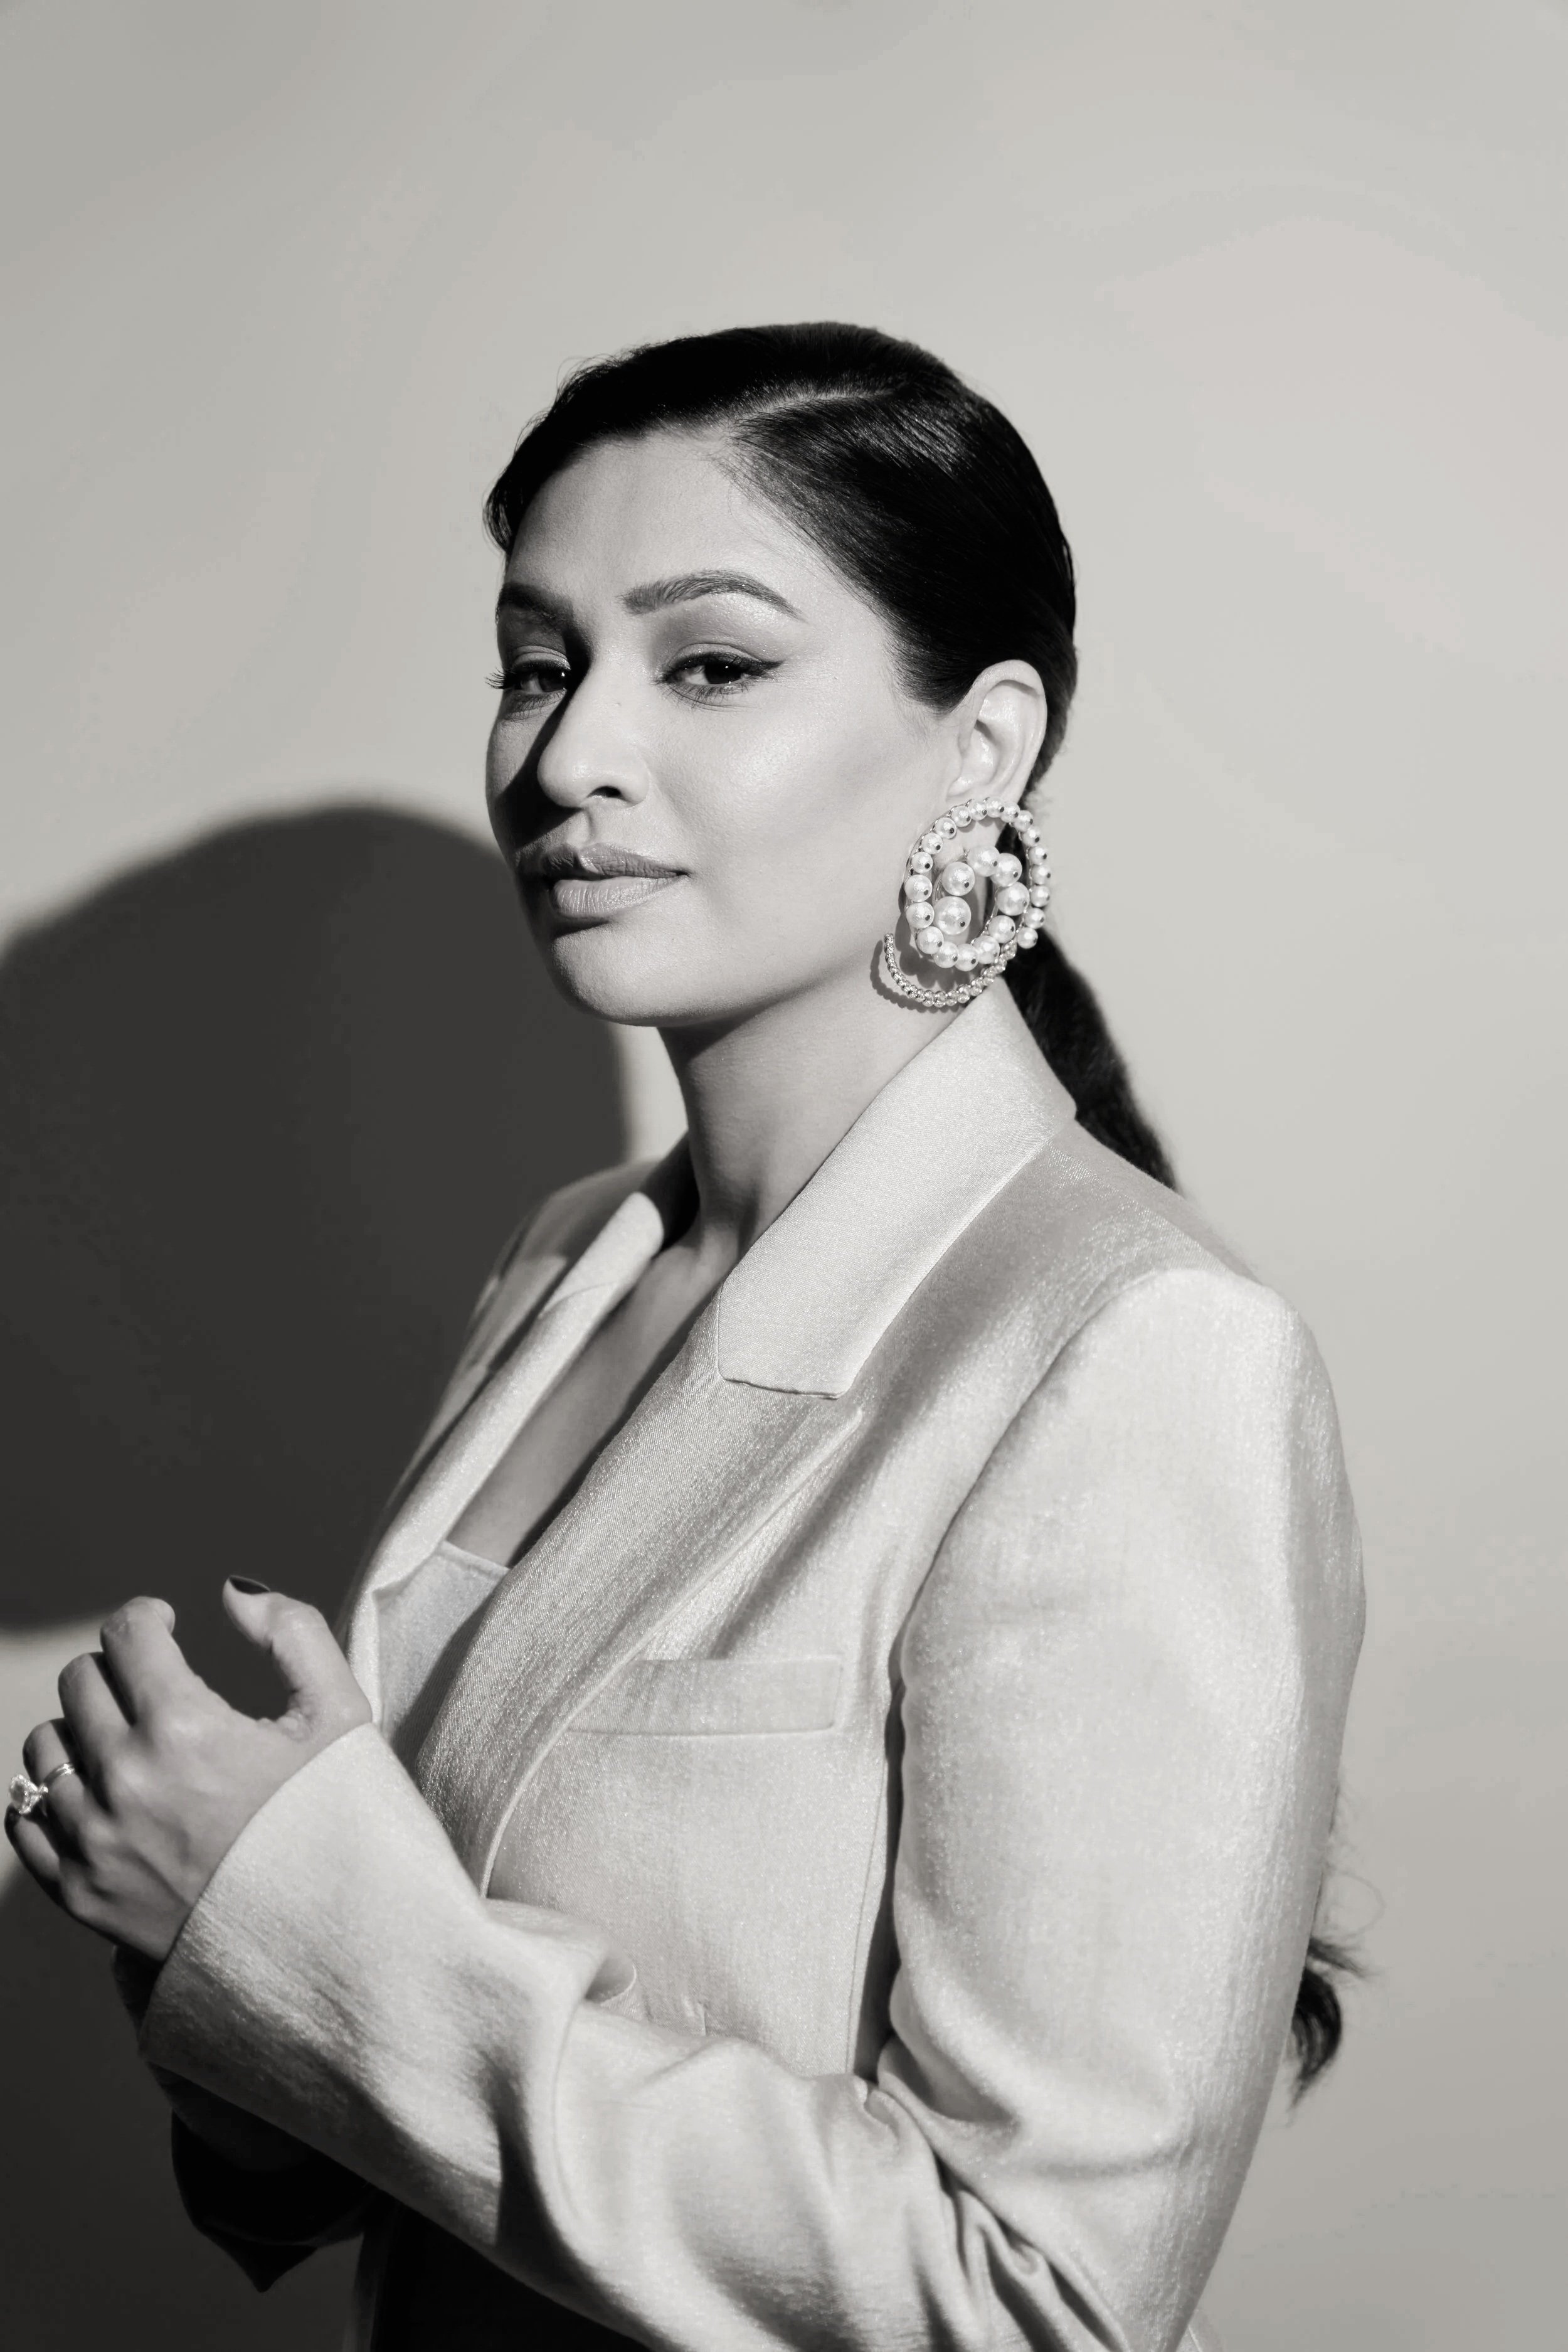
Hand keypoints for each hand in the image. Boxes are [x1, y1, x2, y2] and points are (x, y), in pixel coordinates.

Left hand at [5, 1582, 370, 1963]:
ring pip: (43, 1748)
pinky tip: (95, 1794)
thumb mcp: (341, 1716)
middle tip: (155, 1687)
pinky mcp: (78, 1894)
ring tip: (127, 1743)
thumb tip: (232, 1592)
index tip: (166, 1627)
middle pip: (80, 1681)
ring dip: (81, 1731)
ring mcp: (94, 1841)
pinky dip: (49, 1798)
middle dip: (118, 1670)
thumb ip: (292, 1632)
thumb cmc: (335, 1827)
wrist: (327, 1947)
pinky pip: (22, 1821)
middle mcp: (125, 1780)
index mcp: (185, 1727)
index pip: (126, 1635)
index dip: (148, 1617)